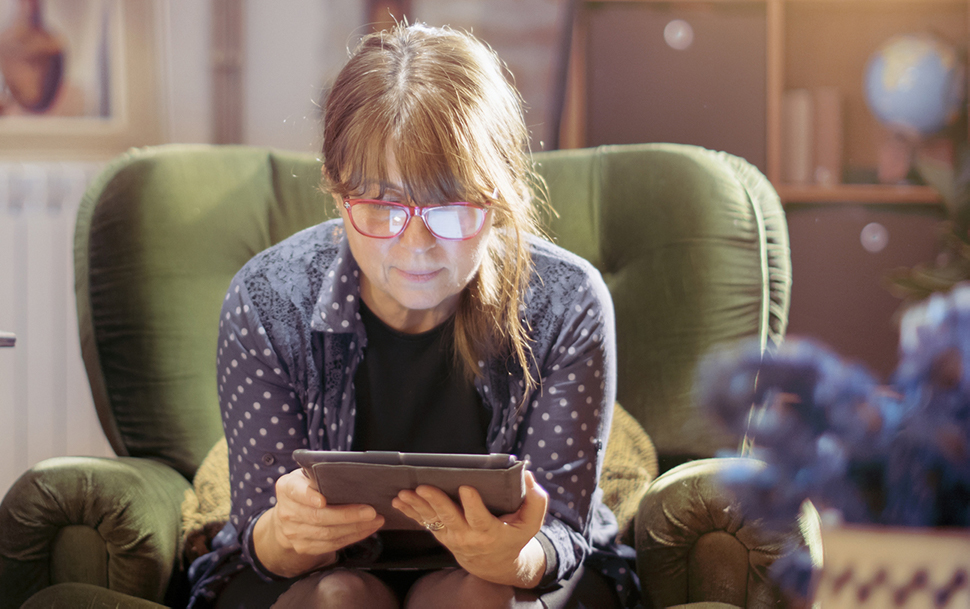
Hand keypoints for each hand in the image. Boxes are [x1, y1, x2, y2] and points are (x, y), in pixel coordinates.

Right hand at [254, 468, 384, 576]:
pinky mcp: (303, 547)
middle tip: (371, 511)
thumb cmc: (305, 488)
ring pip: (327, 534)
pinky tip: (366, 529)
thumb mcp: (307, 475)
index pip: (296, 491)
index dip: (309, 496)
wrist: (288, 515)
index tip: (323, 500)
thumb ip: (321, 474)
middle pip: (318, 517)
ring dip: (355, 528)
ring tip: (375, 520)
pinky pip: (330, 545)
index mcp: (286, 488)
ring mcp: (293, 532)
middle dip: (347, 515)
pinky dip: (352, 537)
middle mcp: (287, 512)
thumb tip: (354, 474)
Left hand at [392, 470, 548, 586]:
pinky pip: (425, 522)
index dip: (473, 504)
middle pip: (450, 517)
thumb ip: (536, 501)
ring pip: (433, 520)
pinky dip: (411, 512)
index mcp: (491, 531)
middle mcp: (468, 535)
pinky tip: (399, 501)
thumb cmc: (513, 536)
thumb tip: (529, 477)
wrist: (494, 564)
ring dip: (417, 506)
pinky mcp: (442, 534)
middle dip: (436, 501)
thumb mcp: (531, 523)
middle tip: (424, 487)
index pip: (480, 518)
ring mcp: (452, 536)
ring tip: (404, 493)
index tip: (466, 487)